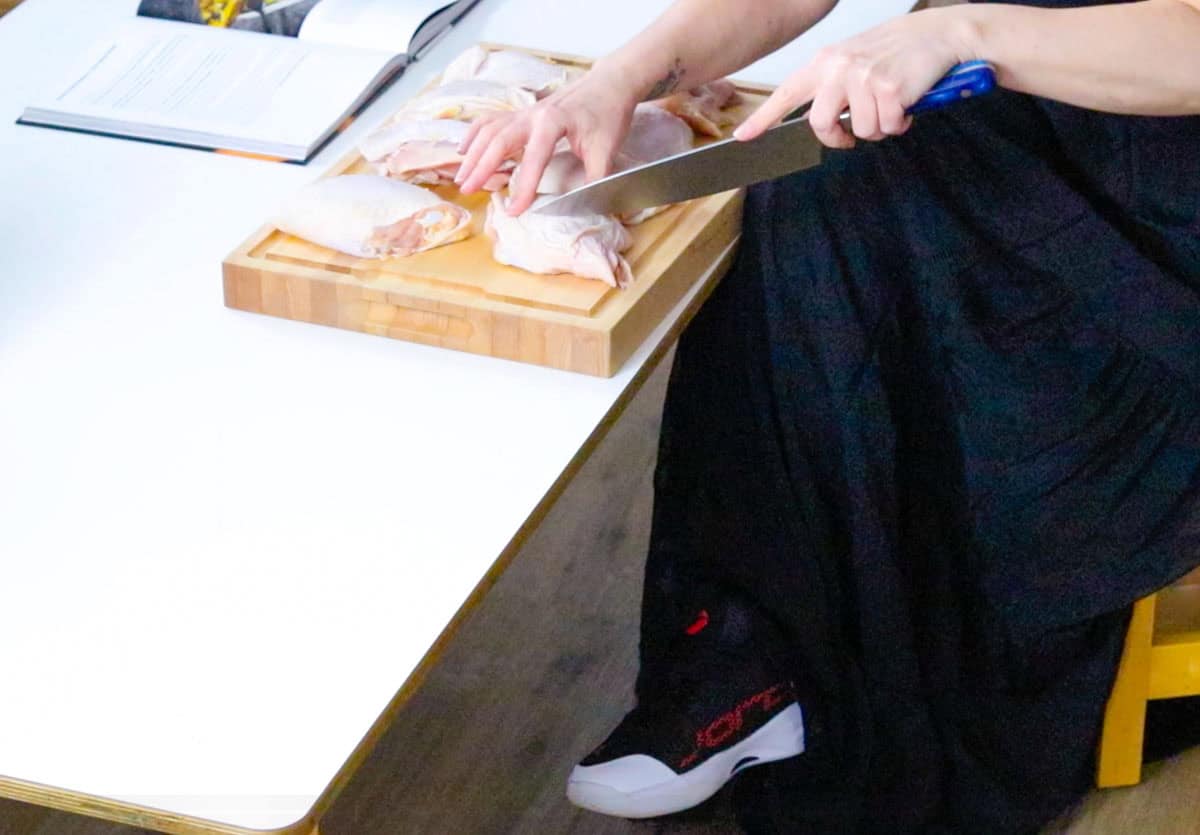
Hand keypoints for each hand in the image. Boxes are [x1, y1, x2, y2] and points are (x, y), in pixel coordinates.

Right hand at [455, 68, 638, 214]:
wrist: (608, 83)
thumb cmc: (608, 113)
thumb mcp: (607, 149)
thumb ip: (594, 177)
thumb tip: (581, 204)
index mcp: (553, 122)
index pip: (534, 158)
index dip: (523, 186)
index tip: (514, 210)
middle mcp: (533, 114)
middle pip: (499, 140)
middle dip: (481, 166)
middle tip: (467, 190)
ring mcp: (525, 112)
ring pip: (490, 130)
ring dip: (473, 153)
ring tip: (461, 177)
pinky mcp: (522, 113)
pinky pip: (491, 121)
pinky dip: (474, 135)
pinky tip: (463, 150)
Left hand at [734, 7, 979, 148]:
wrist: (937, 33)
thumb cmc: (896, 50)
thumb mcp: (854, 59)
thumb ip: (833, 86)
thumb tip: (828, 123)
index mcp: (825, 61)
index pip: (787, 92)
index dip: (764, 118)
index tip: (743, 136)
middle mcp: (838, 67)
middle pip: (819, 124)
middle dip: (838, 138)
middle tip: (852, 137)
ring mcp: (862, 77)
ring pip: (861, 131)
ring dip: (880, 127)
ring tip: (891, 106)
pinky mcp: (888, 88)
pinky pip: (887, 126)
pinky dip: (900, 123)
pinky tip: (907, 104)